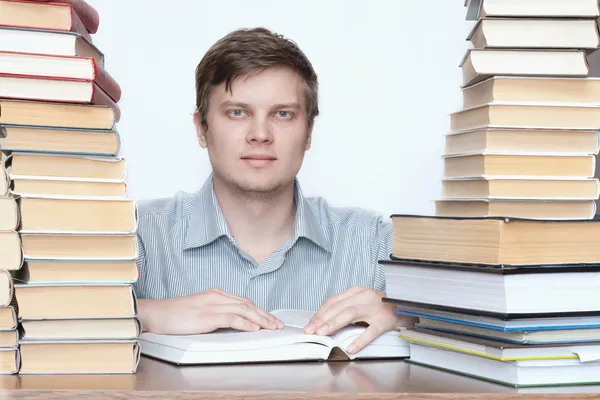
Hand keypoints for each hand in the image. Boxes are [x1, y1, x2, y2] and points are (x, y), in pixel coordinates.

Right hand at [139, 288, 284, 334]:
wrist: (155, 314)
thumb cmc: (173, 315)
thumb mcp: (198, 311)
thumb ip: (214, 313)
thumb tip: (230, 323)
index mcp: (215, 294)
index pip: (243, 301)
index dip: (259, 310)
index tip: (270, 319)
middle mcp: (217, 296)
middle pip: (248, 304)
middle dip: (265, 314)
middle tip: (278, 324)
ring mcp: (212, 305)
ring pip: (244, 310)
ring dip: (261, 319)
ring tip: (272, 327)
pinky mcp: (207, 316)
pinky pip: (232, 318)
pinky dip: (246, 323)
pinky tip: (255, 328)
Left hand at [303, 286, 415, 353]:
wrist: (408, 306)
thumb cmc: (382, 307)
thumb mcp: (363, 302)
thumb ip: (346, 308)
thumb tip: (324, 323)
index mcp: (357, 292)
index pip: (333, 301)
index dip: (320, 313)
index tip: (310, 324)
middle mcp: (365, 297)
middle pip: (339, 307)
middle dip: (322, 319)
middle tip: (311, 330)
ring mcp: (376, 308)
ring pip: (350, 314)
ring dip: (334, 324)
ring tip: (323, 334)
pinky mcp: (385, 321)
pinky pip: (371, 331)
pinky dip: (360, 339)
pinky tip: (351, 348)